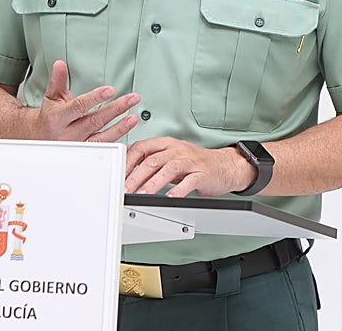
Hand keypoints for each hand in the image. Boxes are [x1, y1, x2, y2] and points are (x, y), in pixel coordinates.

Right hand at [32, 60, 138, 141]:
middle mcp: (68, 134)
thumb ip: (57, 80)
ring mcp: (78, 145)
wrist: (41, 138)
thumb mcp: (51, 97)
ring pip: (101, 138)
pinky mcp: (85, 153)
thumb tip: (60, 64)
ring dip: (120, 128)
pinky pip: (103, 148)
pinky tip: (127, 133)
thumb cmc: (50, 116)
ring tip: (133, 117)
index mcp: (58, 118)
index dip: (95, 98)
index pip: (79, 106)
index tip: (110, 90)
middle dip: (115, 109)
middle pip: (95, 121)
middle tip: (132, 99)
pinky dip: (117, 141)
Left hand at [124, 137, 250, 197]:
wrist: (225, 165)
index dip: (127, 161)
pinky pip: (189, 181)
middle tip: (125, 188)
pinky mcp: (202, 173)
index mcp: (166, 143)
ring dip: (153, 183)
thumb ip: (151, 160)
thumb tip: (126, 168)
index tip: (116, 174)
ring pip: (168, 169)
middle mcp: (177, 149)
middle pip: (152, 160)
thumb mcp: (171, 156)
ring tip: (142, 194)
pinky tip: (169, 198)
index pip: (141, 148)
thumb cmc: (195, 162)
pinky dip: (178, 190)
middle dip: (136, 175)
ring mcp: (190, 160)